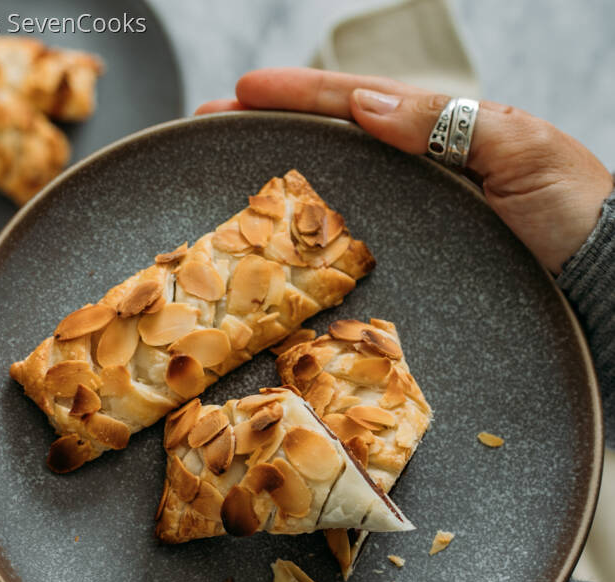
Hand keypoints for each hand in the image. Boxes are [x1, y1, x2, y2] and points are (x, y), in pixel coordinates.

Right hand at [197, 68, 612, 272]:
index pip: (356, 104)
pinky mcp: (406, 267)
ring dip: (275, 181)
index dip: (298, 96)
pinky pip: (343, 248)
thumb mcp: (522, 150)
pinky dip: (302, 238)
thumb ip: (446, 123)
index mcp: (442, 133)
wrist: (602, 286)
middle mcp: (416, 174)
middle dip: (268, 129)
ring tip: (224, 173)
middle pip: (329, 144)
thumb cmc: (575, 211)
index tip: (241, 92)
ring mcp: (408, 221)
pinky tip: (271, 243)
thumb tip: (367, 102)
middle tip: (210, 125)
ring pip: (329, 193)